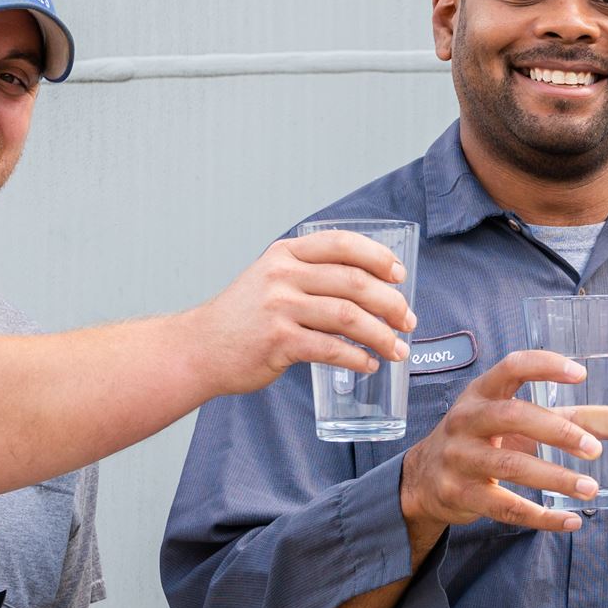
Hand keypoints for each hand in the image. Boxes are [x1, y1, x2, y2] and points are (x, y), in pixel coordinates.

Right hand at [185, 229, 417, 396]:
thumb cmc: (244, 318)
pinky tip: (368, 364)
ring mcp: (279, 308)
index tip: (400, 275)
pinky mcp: (278, 342)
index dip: (378, 257)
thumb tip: (370, 285)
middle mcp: (283, 275)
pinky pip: (331, 348)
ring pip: (348, 316)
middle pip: (354, 282)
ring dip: (382, 335)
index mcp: (286, 254)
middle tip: (407, 321)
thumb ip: (310, 274)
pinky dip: (358, 358)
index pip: (342, 244)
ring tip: (397, 349)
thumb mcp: (271, 279)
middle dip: (391, 303)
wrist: (200, 348)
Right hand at [398, 351, 607, 538]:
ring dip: (555, 478)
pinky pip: (505, 508)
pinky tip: (569, 520)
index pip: (512, 367)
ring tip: (590, 488)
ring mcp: (459, 458)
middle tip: (594, 449)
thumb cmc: (480, 440)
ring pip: (511, 466)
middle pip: (513, 417)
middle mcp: (466, 420)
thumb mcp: (510, 419)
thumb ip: (565, 418)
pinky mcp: (460, 494)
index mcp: (481, 393)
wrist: (422, 479)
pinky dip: (541, 517)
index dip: (545, 366)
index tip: (580, 374)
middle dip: (558, 432)